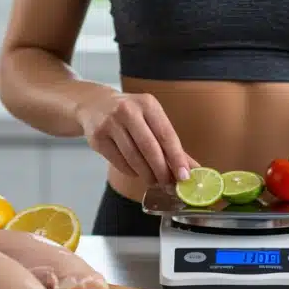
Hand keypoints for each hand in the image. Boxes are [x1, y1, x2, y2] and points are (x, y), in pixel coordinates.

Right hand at [78, 93, 198, 184]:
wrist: (94, 104)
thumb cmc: (131, 114)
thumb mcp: (151, 119)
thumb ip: (171, 144)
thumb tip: (193, 168)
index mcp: (148, 104)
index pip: (166, 135)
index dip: (177, 158)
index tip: (185, 176)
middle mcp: (128, 111)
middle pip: (150, 148)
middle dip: (161, 170)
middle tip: (169, 185)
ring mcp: (110, 124)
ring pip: (133, 158)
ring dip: (146, 174)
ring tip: (154, 181)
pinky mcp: (97, 138)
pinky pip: (119, 162)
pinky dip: (131, 171)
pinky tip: (136, 172)